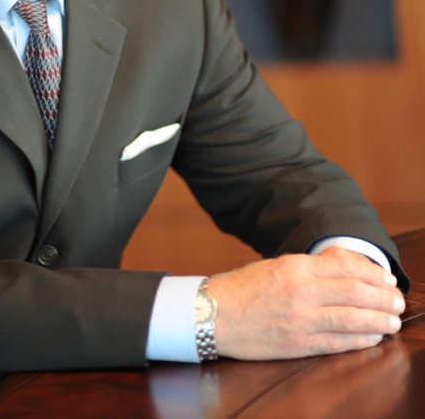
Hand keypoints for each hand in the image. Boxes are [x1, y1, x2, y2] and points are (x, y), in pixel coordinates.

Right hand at [208, 247, 404, 359]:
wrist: (212, 314)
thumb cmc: (241, 288)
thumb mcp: (274, 266)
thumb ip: (306, 268)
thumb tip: (342, 270)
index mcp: (295, 266)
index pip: (345, 266)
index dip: (372, 274)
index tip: (386, 279)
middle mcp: (301, 291)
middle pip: (355, 292)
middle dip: (382, 297)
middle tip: (398, 301)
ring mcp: (300, 319)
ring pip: (352, 318)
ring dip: (378, 320)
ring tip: (392, 321)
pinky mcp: (297, 343)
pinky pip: (338, 342)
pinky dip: (360, 340)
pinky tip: (372, 337)